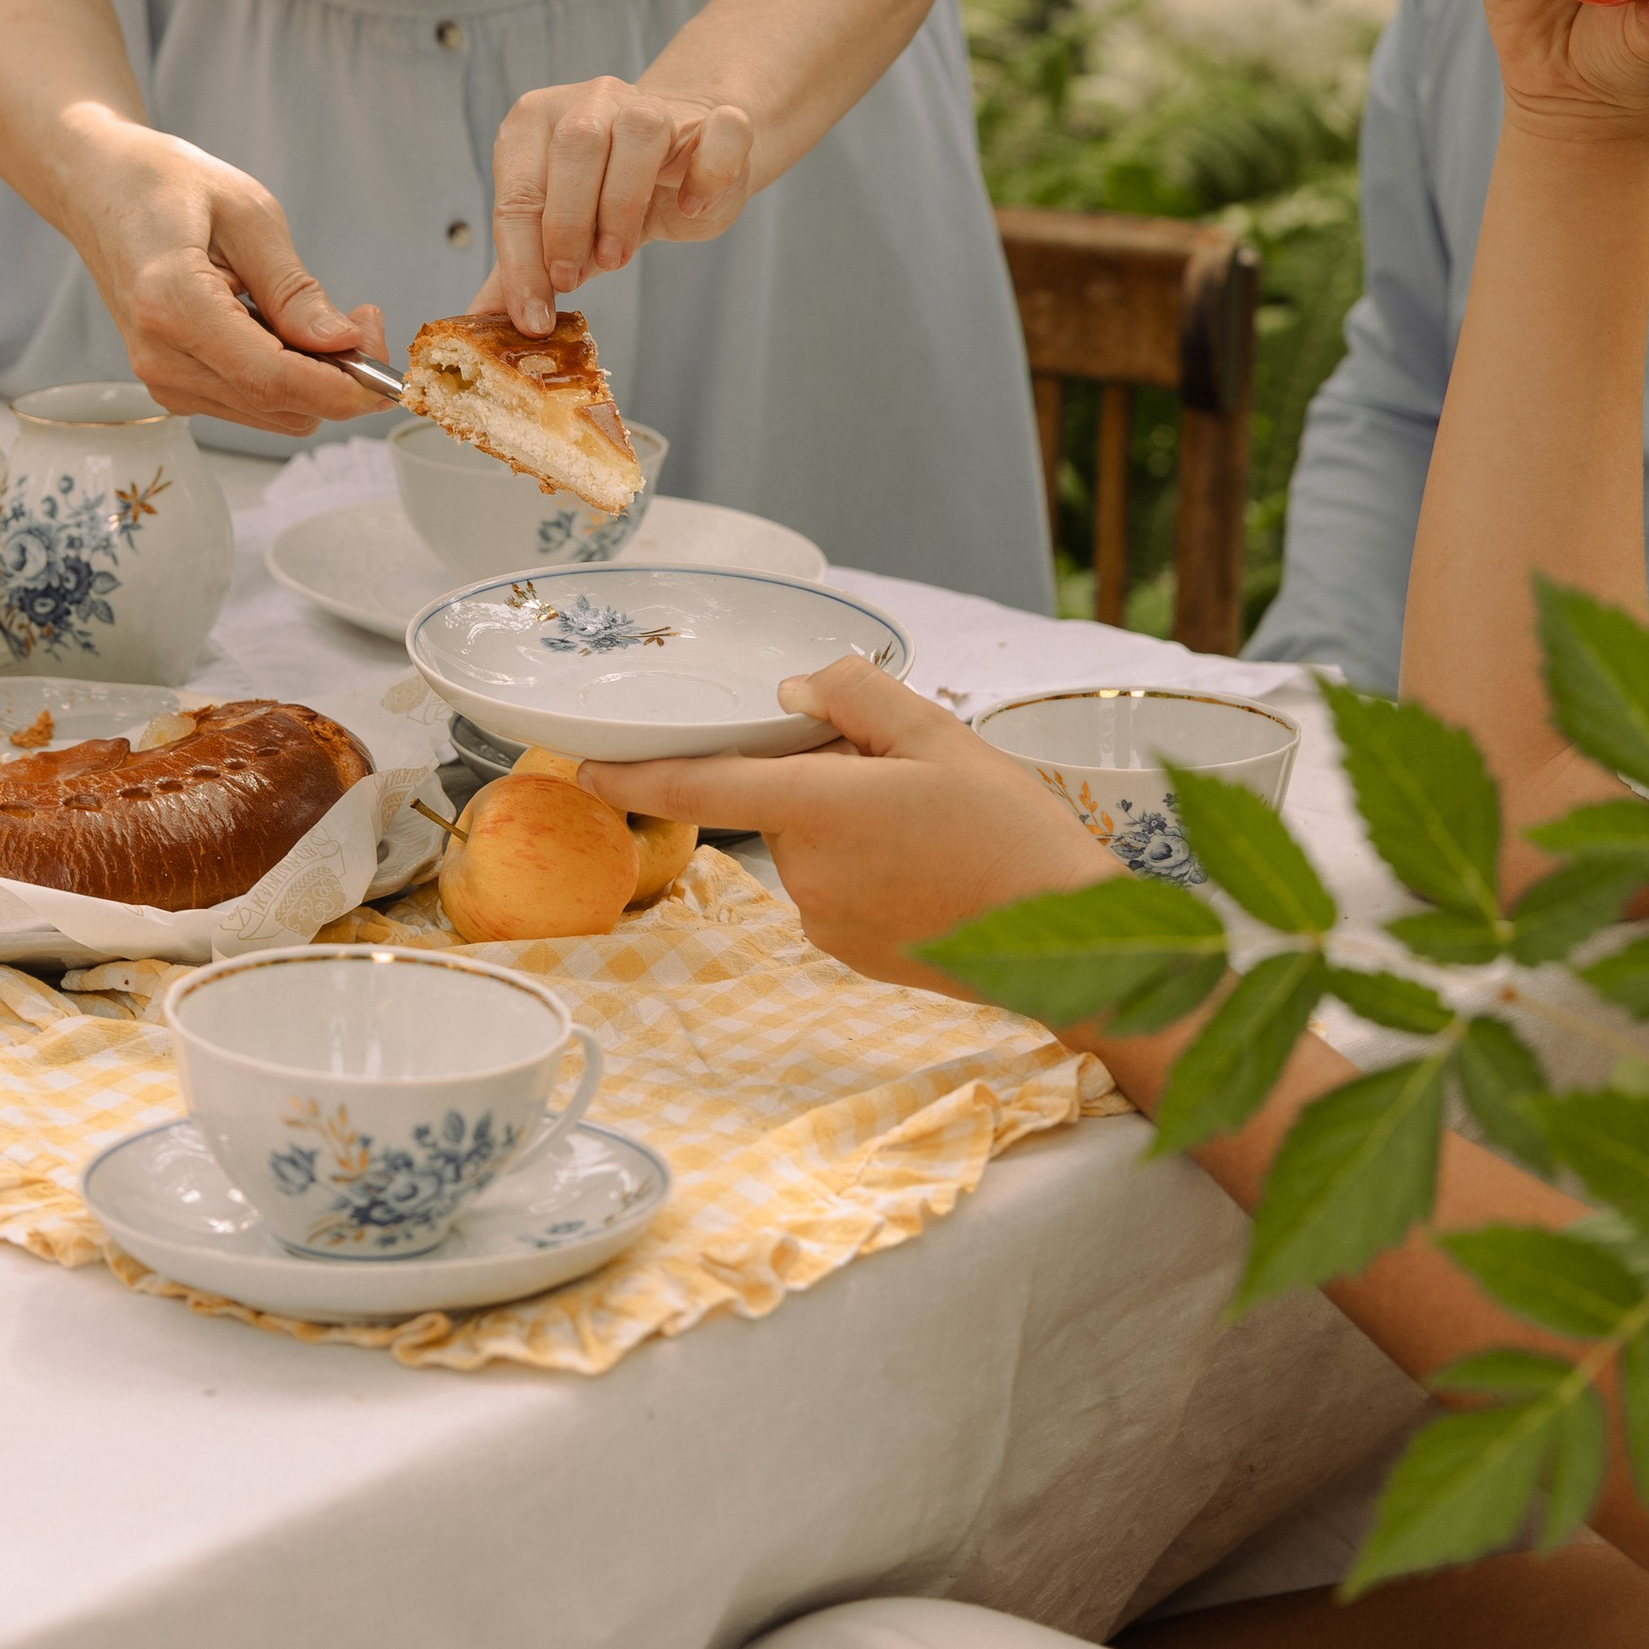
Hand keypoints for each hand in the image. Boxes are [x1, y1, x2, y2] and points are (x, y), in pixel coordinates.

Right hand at [67, 123, 388, 433]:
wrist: (98, 188)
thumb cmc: (164, 185)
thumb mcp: (247, 214)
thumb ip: (293, 288)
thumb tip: (342, 342)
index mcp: (173, 305)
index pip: (274, 379)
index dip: (344, 387)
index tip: (390, 373)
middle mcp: (160, 356)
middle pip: (281, 406)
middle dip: (341, 377)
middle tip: (362, 315)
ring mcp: (161, 378)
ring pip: (272, 414)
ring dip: (315, 378)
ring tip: (318, 314)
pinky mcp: (171, 384)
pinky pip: (251, 403)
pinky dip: (286, 377)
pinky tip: (281, 328)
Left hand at [480, 75, 754, 331]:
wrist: (680, 158)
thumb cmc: (610, 191)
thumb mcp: (560, 229)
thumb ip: (522, 267)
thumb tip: (482, 320)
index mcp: (537, 121)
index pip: (519, 190)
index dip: (522, 261)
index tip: (534, 316)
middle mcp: (592, 100)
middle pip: (576, 146)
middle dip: (568, 224)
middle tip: (573, 279)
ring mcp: (655, 103)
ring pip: (640, 131)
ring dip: (624, 203)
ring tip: (618, 254)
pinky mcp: (712, 121)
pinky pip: (719, 131)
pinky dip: (707, 172)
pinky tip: (690, 207)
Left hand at [581, 660, 1116, 991]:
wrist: (1065, 939)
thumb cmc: (1010, 832)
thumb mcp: (942, 735)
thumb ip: (856, 699)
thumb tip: (792, 696)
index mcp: (821, 812)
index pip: (700, 790)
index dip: (634, 778)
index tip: (583, 767)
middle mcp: (806, 875)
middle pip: (779, 802)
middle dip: (821, 775)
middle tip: (907, 771)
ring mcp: (825, 921)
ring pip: (810, 843)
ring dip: (846, 819)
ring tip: (932, 822)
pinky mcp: (848, 951)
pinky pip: (833, 884)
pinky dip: (865, 862)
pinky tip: (929, 861)